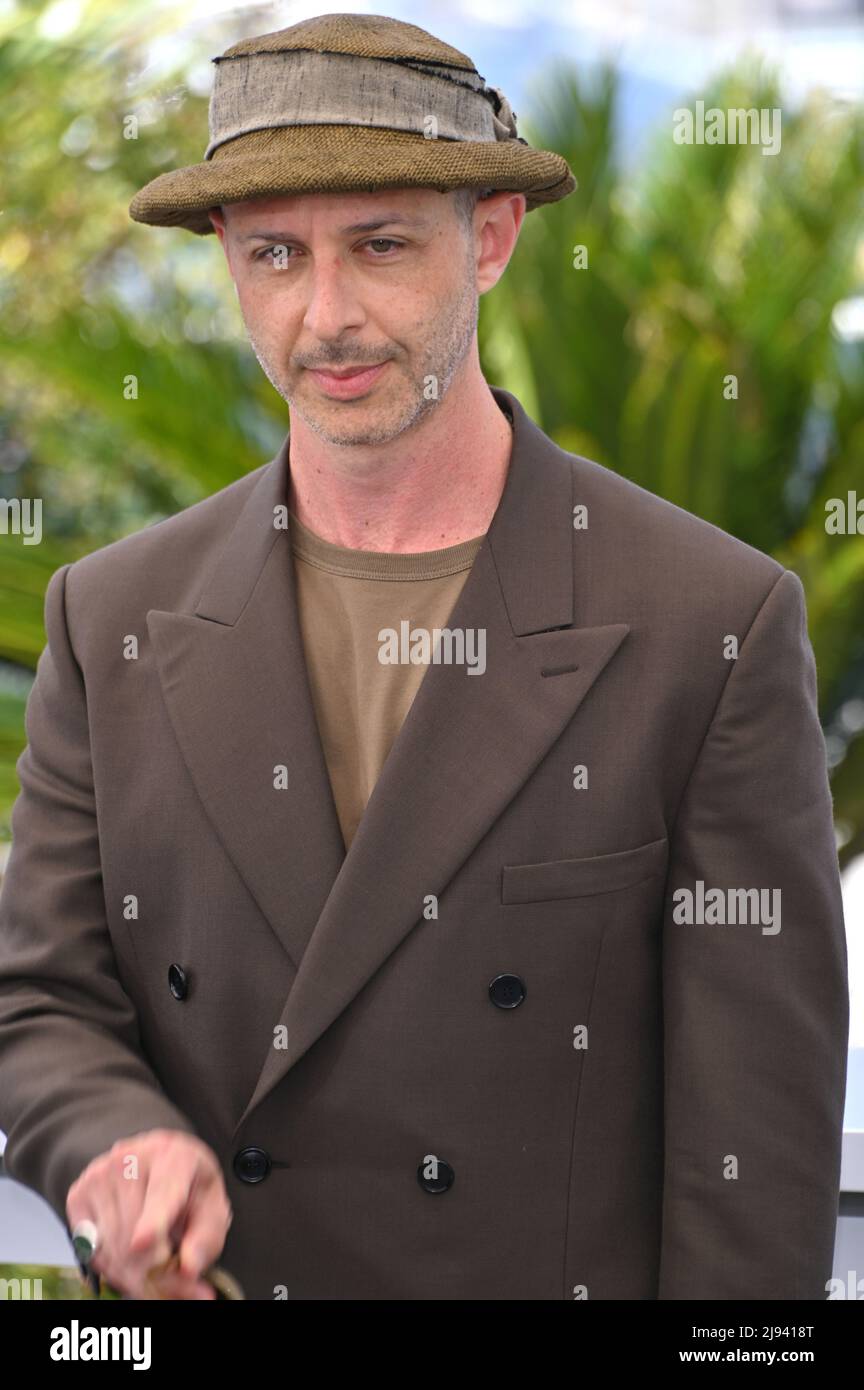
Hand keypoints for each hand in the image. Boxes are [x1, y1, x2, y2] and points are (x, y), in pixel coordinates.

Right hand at [66, 1129, 232, 1299]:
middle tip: (176, 1289)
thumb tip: (189, 1269)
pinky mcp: (77, 1194)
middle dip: (153, 1274)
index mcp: (173, 1157)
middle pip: (133, 1235)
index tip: (141, 1242)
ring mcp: (99, 1176)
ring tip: (155, 1271)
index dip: (151, 1221)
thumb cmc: (186, 1186)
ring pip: (111, 1248)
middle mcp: (130, 1159)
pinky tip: (130, 1259)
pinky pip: (92, 1251)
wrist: (153, 1162)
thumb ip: (206, 1239)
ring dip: (133, 1275)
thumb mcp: (211, 1206)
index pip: (162, 1192)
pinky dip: (112, 1268)